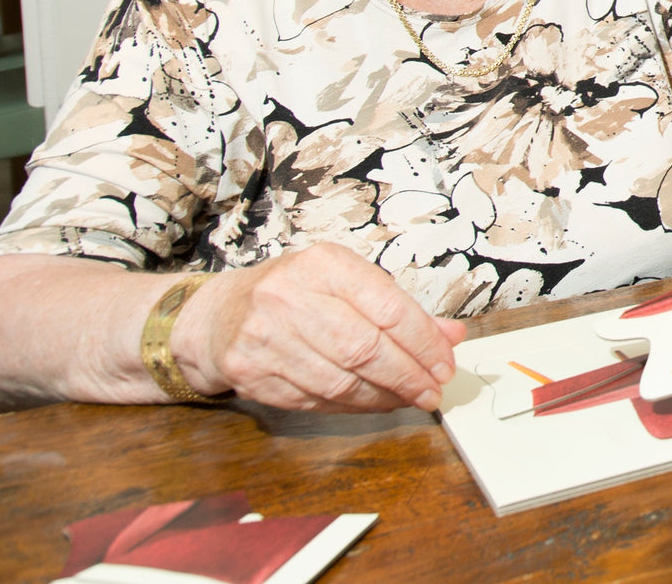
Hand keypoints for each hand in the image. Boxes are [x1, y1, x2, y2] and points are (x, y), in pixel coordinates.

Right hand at [177, 244, 465, 412]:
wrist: (220, 316)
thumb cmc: (295, 293)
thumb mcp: (345, 283)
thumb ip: (399, 308)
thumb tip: (452, 336)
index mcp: (322, 264)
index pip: (387, 307)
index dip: (424, 342)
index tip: (445, 362)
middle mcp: (290, 295)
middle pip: (366, 349)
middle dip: (409, 375)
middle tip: (434, 389)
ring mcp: (266, 337)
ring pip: (342, 381)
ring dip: (386, 397)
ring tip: (411, 399)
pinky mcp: (252, 373)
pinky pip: (317, 401)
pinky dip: (355, 407)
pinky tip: (375, 403)